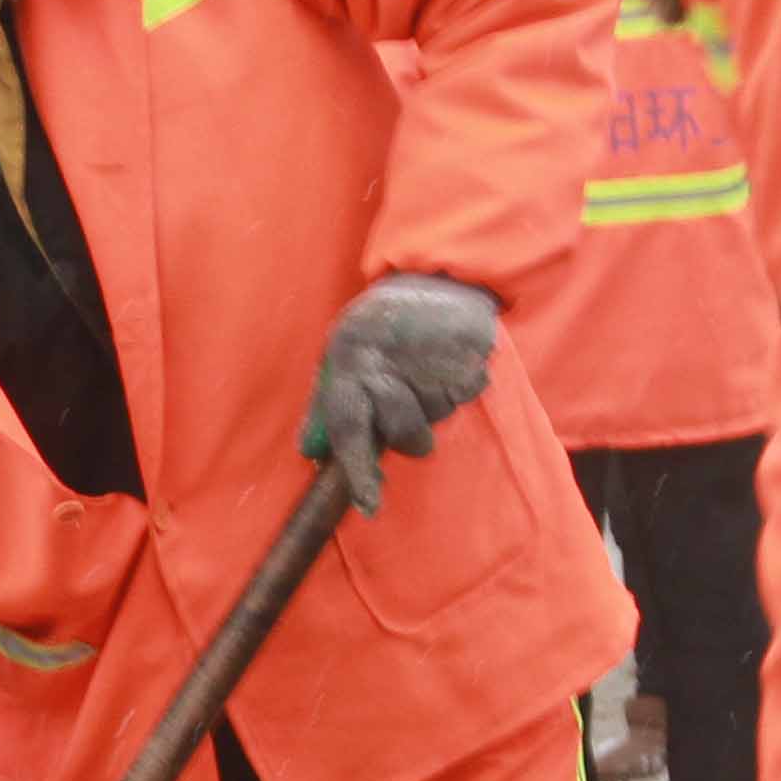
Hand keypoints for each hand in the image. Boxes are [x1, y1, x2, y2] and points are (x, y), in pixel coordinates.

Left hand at [298, 273, 501, 515]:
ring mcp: (430, 353)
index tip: (371, 506)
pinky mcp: (470, 347)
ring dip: (435, 401)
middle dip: (409, 433)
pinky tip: (447, 356)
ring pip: (440, 414)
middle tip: (408, 402)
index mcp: (349, 360)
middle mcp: (388, 359)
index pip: (349, 427)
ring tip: (425, 364)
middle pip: (405, 433)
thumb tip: (310, 452)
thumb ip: (326, 405)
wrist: (429, 274)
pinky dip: (459, 381)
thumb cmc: (376, 325)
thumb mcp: (340, 355)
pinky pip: (467, 391)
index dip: (359, 471)